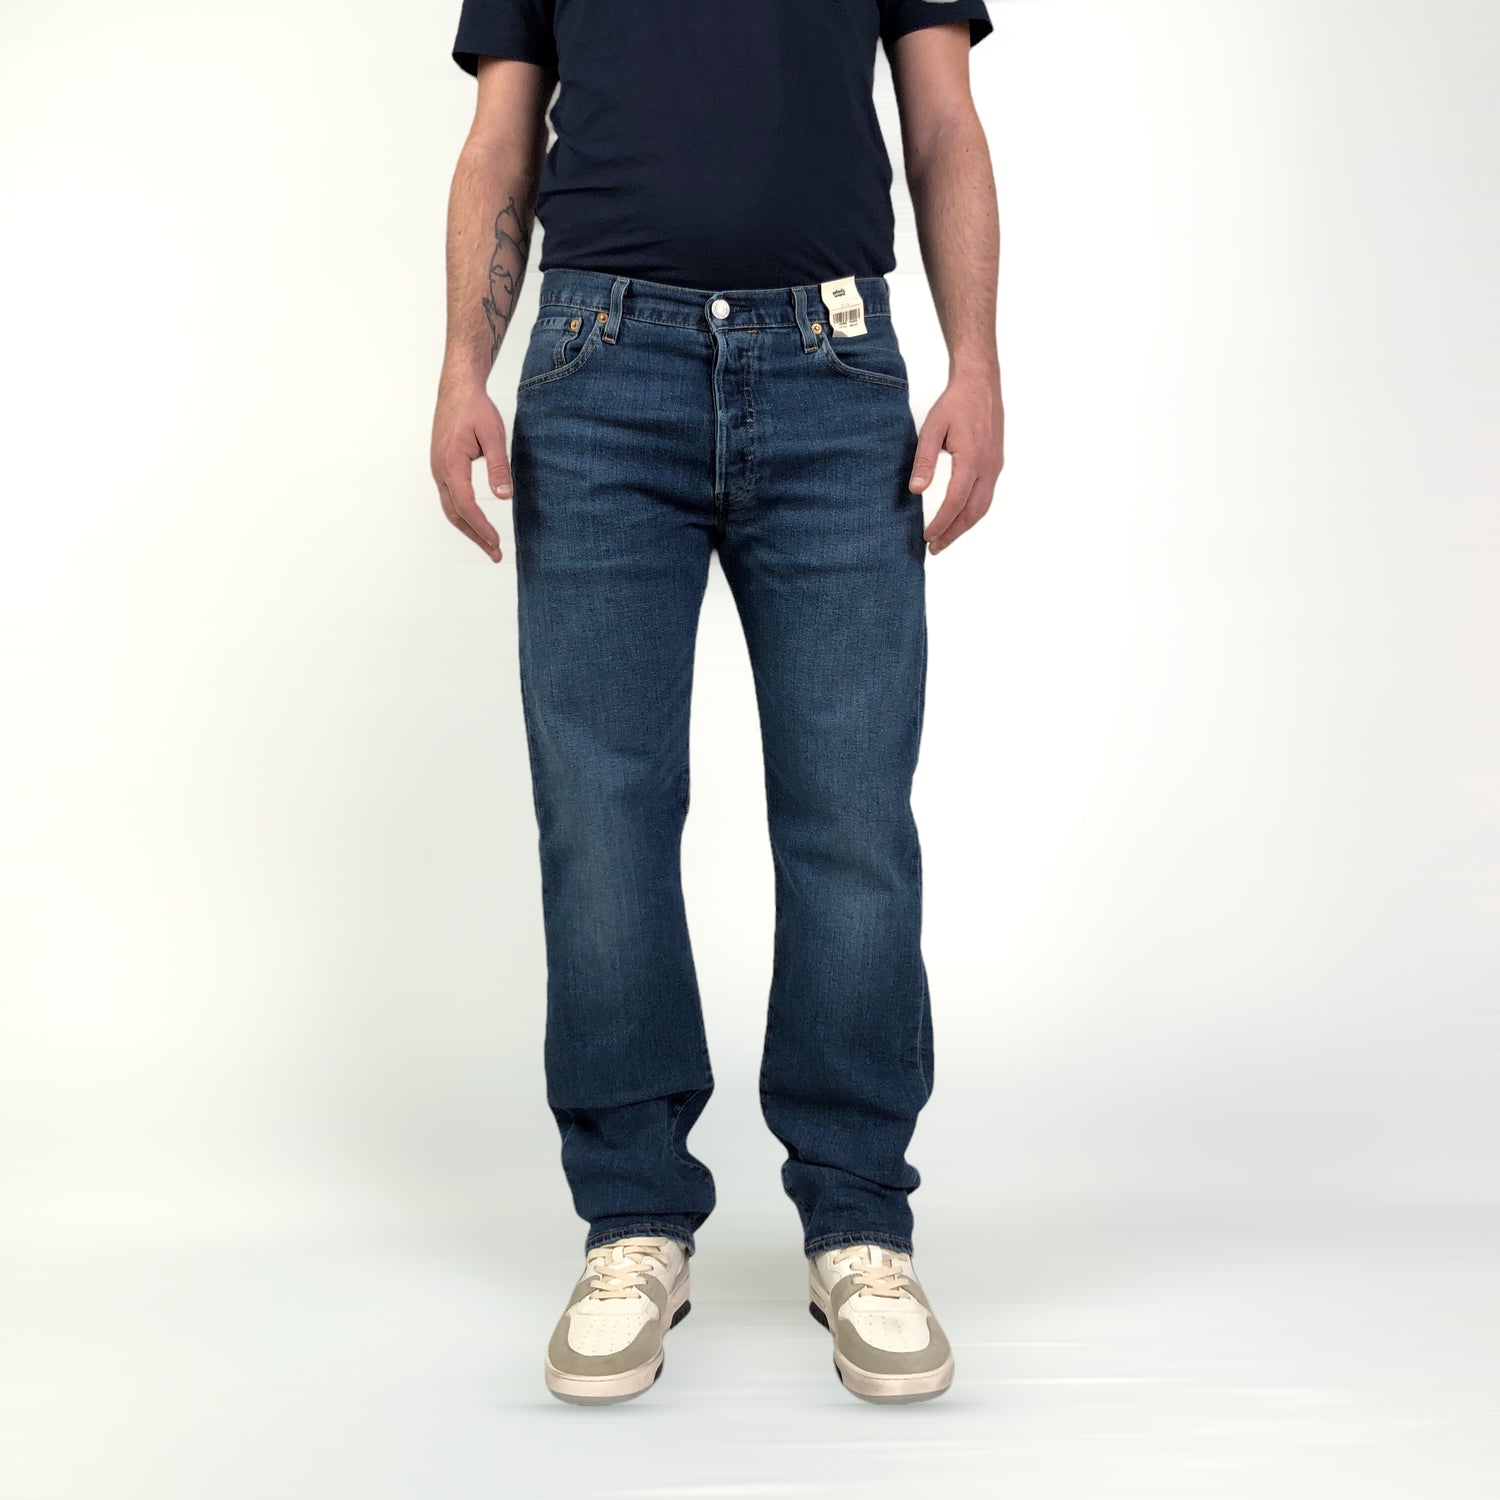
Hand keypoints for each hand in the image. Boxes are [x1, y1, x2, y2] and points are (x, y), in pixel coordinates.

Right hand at [430, 376, 511, 561]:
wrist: (457, 389)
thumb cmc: (476, 409)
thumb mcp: (494, 435)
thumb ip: (499, 466)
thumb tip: (504, 496)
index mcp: (451, 463)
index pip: (466, 506)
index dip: (482, 527)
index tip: (497, 542)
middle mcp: (440, 470)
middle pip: (455, 515)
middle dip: (475, 536)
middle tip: (495, 554)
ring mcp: (438, 470)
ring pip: (451, 508)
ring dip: (469, 528)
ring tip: (488, 544)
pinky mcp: (441, 467)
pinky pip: (450, 498)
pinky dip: (463, 515)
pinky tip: (477, 522)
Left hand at [909, 365, 1004, 554]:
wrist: (981, 384)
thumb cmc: (955, 403)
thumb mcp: (932, 428)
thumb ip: (924, 460)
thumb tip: (916, 490)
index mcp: (972, 459)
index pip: (956, 501)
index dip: (941, 522)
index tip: (927, 536)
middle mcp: (988, 466)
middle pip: (973, 512)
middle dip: (954, 533)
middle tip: (935, 548)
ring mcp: (995, 466)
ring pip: (983, 506)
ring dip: (964, 526)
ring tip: (945, 538)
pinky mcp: (996, 463)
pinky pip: (986, 496)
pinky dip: (972, 512)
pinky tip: (958, 517)